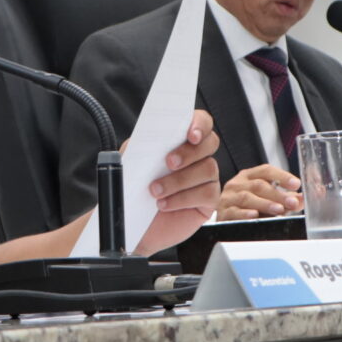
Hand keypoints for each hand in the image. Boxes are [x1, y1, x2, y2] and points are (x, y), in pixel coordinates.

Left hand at [133, 109, 219, 255]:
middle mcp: (198, 156)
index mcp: (181, 139)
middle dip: (189, 152)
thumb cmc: (134, 186)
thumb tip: (156, 136)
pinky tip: (164, 204)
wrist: (131, 219)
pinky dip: (182, 199)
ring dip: (178, 180)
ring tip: (155, 191)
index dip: (200, 124)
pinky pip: (207, 193)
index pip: (202, 122)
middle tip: (168, 162)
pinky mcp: (208, 200)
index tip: (191, 134)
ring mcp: (207, 177)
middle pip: (210, 143)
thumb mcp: (133, 160)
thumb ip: (144, 144)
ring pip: (208, 169)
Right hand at [217, 163, 302, 220]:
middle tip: (292, 202)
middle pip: (259, 185)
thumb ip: (285, 199)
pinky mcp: (223, 212)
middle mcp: (237, 184)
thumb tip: (303, 199)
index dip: (282, 176)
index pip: (266, 171)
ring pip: (247, 198)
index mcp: (249, 176)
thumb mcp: (267, 200)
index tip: (296, 184)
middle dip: (278, 195)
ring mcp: (229, 198)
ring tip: (279, 210)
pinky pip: (234, 211)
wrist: (224, 219)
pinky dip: (245, 214)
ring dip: (265, 204)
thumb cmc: (247, 208)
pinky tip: (255, 215)